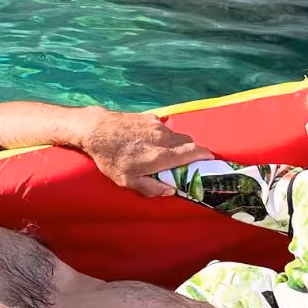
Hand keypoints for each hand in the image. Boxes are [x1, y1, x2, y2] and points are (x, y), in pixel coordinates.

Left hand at [82, 110, 210, 197]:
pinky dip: (164, 136)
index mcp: (161, 155)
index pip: (194, 152)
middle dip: (192, 152)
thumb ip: (151, 188)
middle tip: (186, 162)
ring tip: (164, 153)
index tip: (210, 160)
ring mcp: (157, 125)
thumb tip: (171, 190)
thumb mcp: (127, 181)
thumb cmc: (111, 158)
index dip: (206, 156)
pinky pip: (164, 128)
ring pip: (177, 135)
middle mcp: (163, 138)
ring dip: (177, 144)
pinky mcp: (150, 117)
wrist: (96, 129)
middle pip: (189, 143)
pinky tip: (149, 141)